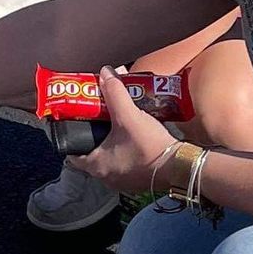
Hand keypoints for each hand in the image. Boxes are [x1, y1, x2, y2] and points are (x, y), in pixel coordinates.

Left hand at [69, 67, 177, 192]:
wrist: (180, 167)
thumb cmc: (149, 146)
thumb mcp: (129, 115)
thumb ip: (115, 92)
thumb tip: (105, 72)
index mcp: (96, 165)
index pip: (72, 152)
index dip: (72, 135)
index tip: (78, 121)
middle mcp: (105, 176)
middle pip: (92, 152)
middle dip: (95, 134)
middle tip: (99, 117)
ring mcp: (122, 180)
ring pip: (110, 157)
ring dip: (112, 142)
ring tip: (117, 123)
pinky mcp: (137, 179)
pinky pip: (126, 162)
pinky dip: (126, 150)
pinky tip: (134, 136)